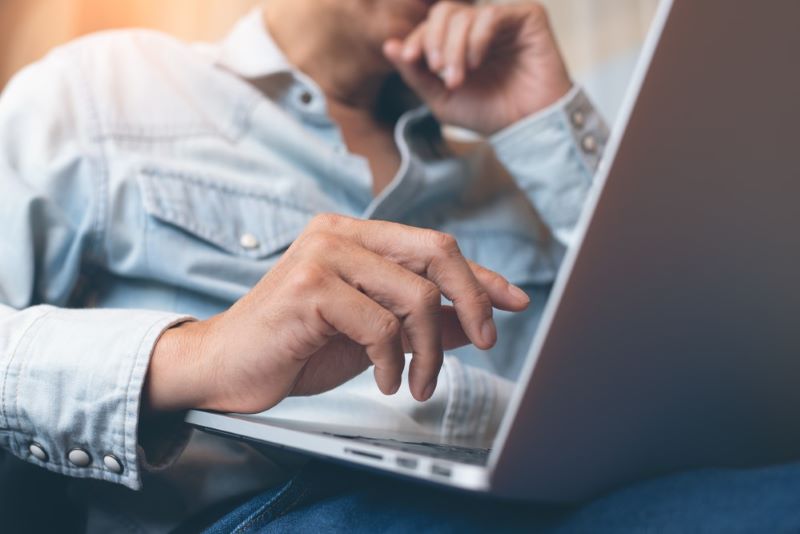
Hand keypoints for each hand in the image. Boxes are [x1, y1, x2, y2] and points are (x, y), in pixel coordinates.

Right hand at [144, 214, 529, 413]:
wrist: (226, 368)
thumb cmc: (296, 347)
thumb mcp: (372, 333)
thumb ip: (420, 319)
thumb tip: (476, 319)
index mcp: (355, 235)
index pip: (434, 246)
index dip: (480, 276)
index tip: (513, 302)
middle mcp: (340, 233)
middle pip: (436, 252)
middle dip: (472, 301)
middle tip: (484, 343)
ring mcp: (323, 255)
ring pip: (415, 295)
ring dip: (430, 351)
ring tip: (416, 382)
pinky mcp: (310, 287)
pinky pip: (381, 325)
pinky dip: (392, 363)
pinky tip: (383, 382)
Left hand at [383, 2, 571, 135]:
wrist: (526, 127)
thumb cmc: (488, 115)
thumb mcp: (442, 99)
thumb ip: (415, 74)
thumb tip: (388, 46)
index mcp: (462, 41)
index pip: (432, 24)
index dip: (417, 38)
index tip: (409, 59)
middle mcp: (482, 26)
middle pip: (444, 12)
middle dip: (435, 41)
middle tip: (438, 71)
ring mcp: (505, 20)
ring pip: (465, 13)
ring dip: (455, 46)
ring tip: (458, 77)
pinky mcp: (528, 17)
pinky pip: (492, 14)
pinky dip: (477, 38)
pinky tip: (476, 62)